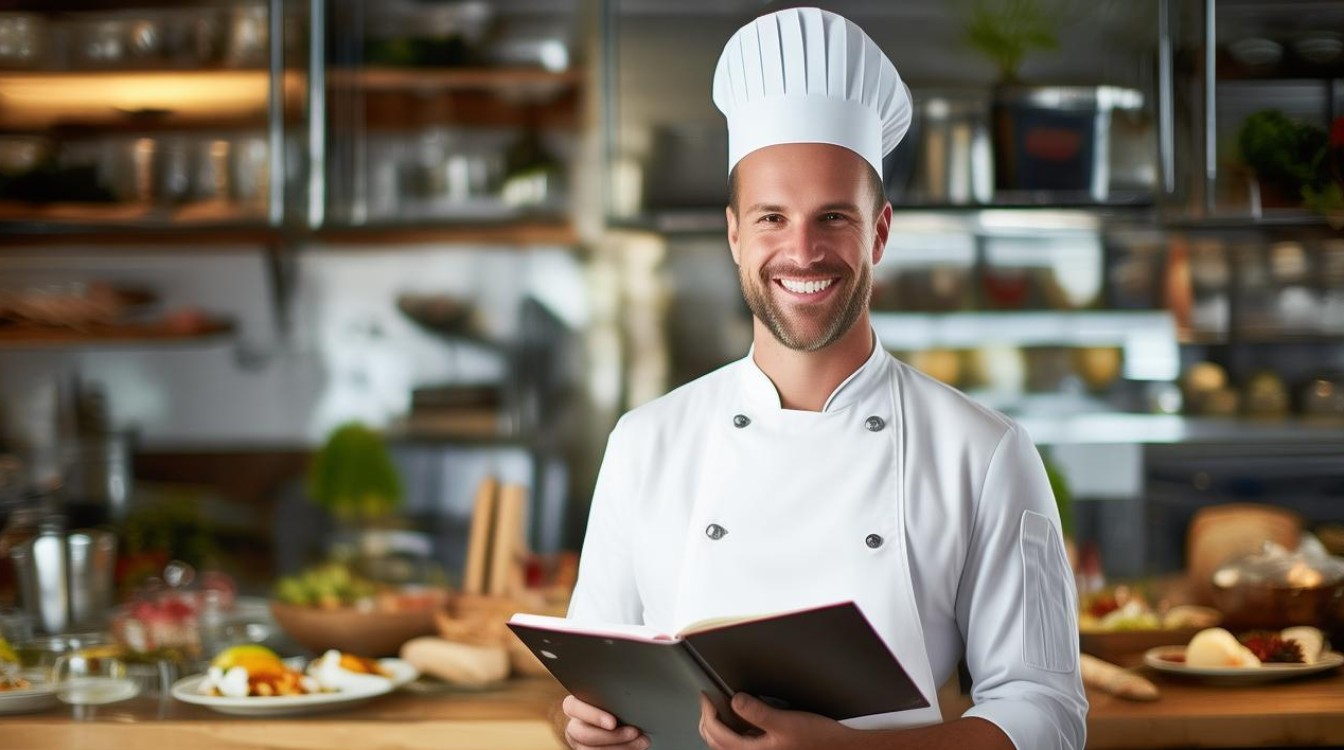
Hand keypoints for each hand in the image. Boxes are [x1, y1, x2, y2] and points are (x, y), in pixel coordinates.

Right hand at [561, 694, 649, 749]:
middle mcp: (574, 725)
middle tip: (634, 732)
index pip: (571, 707)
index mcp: (574, 705)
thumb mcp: (611, 697)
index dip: (593, 716)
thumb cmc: (616, 704)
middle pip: (583, 734)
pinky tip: (635, 747)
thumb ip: (612, 697)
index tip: (613, 723)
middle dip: (612, 736)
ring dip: (620, 747)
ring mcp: (579, 742)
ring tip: (642, 741)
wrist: (622, 721)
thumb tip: (628, 697)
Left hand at [699, 693, 857, 749]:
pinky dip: (732, 732)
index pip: (717, 734)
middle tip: (708, 702)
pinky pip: (740, 745)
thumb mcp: (786, 721)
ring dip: (718, 728)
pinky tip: (739, 720)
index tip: (706, 697)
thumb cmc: (819, 740)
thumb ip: (758, 712)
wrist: (839, 749)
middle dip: (708, 721)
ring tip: (720, 708)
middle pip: (716, 743)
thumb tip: (735, 701)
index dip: (707, 713)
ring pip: (727, 746)